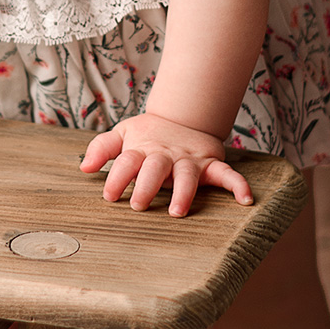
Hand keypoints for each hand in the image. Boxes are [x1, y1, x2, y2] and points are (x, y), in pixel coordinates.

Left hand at [79, 110, 252, 215]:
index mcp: (142, 149)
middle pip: (155, 168)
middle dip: (147, 186)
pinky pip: (227, 174)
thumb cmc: (147, 134)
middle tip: (139, 205)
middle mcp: (165, 155)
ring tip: (177, 211)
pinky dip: (238, 186)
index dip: (117, 177)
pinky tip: (246, 200)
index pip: (127, 162)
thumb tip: (84, 168)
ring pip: (188, 175)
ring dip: (184, 192)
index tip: (109, 196)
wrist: (182, 116)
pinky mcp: (210, 164)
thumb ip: (102, 148)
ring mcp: (189, 159)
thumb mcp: (122, 133)